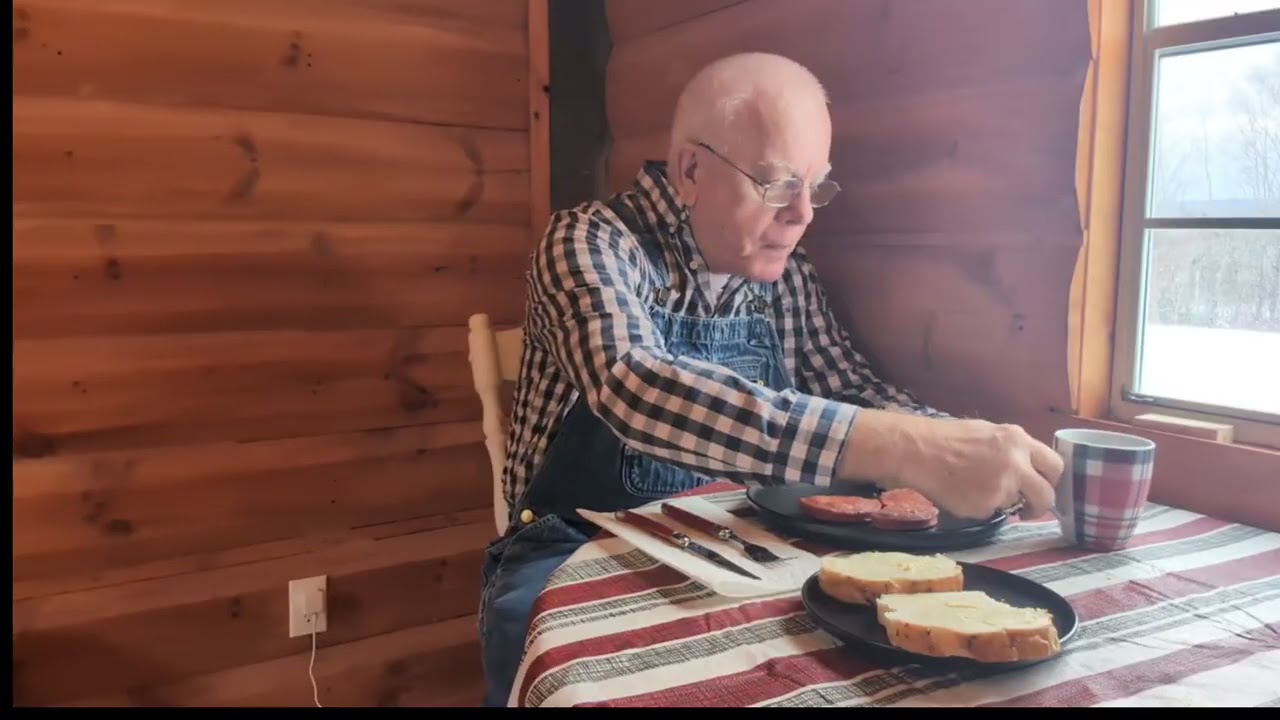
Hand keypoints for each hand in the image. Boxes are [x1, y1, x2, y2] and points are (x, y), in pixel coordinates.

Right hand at [837, 412, 1063, 520]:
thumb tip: (1026, 469)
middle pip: (1047, 494)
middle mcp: (1016, 464)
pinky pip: (991, 513)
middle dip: (1040, 505)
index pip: (1055, 464)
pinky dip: (979, 508)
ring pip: (1016, 505)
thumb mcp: (988, 433)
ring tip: (977, 491)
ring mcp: (1002, 488)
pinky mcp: (985, 507)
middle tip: (1028, 509)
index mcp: (1018, 440)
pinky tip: (961, 494)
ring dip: (1003, 504)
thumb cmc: (947, 438)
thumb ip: (1012, 451)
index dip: (1050, 479)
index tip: (1042, 486)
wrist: (917, 451)